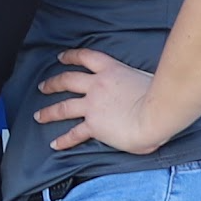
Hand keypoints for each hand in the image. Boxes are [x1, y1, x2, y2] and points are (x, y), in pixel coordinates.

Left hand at [36, 47, 169, 153]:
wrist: (158, 111)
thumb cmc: (161, 95)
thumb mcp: (146, 79)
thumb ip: (136, 83)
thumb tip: (140, 92)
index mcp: (113, 70)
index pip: (87, 57)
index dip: (72, 56)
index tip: (61, 57)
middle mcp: (98, 85)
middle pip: (67, 81)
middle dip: (53, 83)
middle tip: (42, 86)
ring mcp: (93, 105)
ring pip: (63, 107)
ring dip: (48, 112)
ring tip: (38, 116)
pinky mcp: (94, 125)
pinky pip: (74, 134)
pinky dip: (63, 140)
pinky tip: (55, 144)